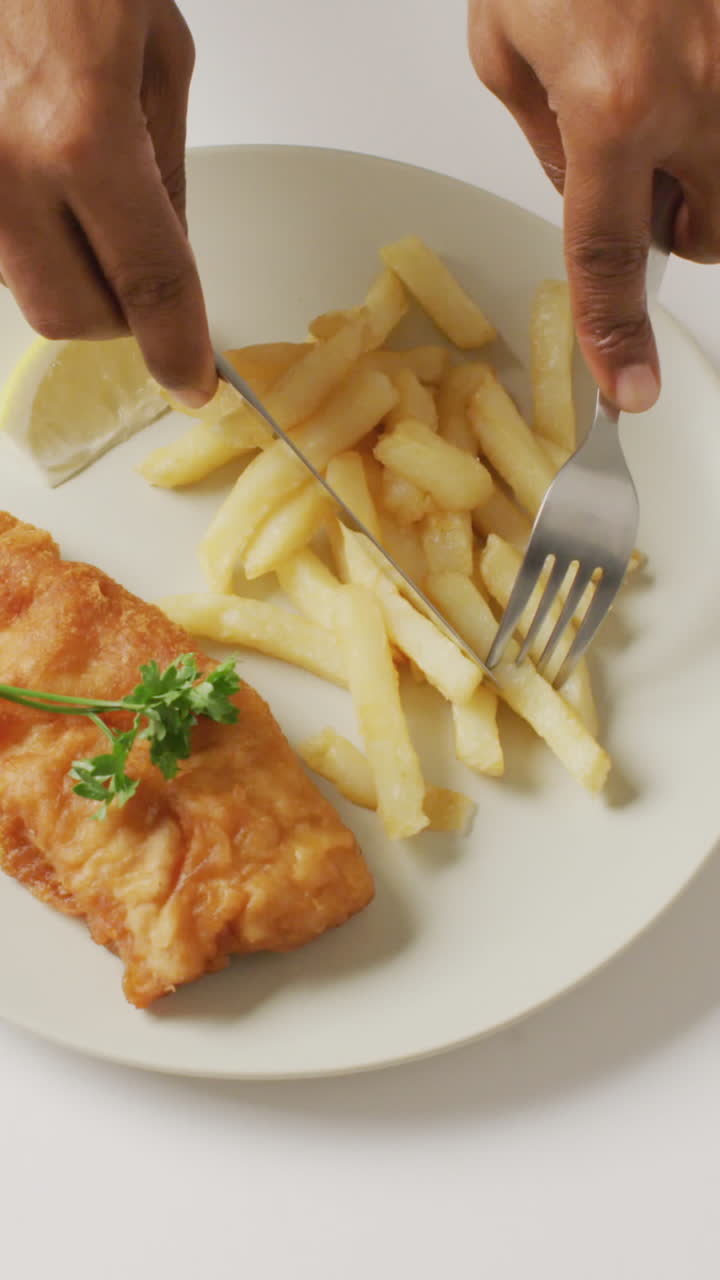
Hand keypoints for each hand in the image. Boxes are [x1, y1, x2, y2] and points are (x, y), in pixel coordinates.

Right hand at [0, 0, 215, 406]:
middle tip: (144, 273)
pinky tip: (52, 184)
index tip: (192, 381)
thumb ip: (168, 170)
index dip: (176, 344)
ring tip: (91, 200)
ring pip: (26, 287)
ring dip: (74, 275)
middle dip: (119, 314)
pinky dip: (35, 240)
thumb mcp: (161, 56)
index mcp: (84, 136)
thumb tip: (173, 249)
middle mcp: (8, 169)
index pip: (147, 281)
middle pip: (69, 315)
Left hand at [468, 0, 719, 412]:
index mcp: (615, 104)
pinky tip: (688, 67)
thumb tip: (578, 188)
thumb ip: (544, 137)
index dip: (615, 334)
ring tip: (666, 96)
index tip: (626, 389)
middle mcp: (702, 93)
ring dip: (708, 171)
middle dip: (675, 222)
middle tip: (643, 165)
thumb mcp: (505, 42)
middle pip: (708, 233)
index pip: (607, 255)